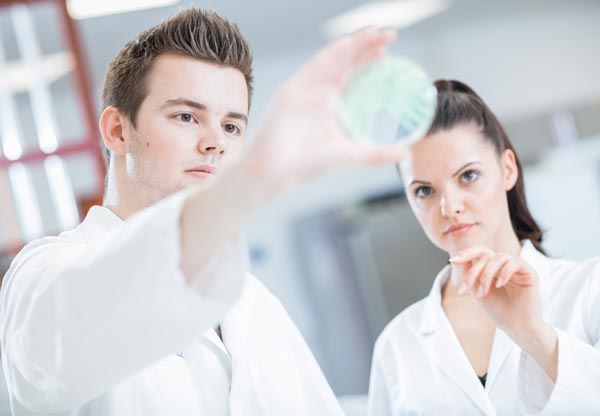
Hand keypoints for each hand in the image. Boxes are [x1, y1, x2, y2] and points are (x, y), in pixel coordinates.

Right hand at [246, 27, 408, 190]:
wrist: (275, 172)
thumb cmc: (305, 164)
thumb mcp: (348, 154)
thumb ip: (375, 154)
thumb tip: (405, 154)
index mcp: (331, 103)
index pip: (353, 74)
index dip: (370, 60)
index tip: (390, 50)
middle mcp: (319, 92)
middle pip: (346, 62)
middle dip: (367, 45)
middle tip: (390, 34)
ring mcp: (305, 89)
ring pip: (332, 59)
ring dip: (353, 44)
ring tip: (374, 33)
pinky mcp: (292, 91)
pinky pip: (314, 67)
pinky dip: (332, 54)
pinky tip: (349, 44)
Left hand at [450, 245, 558, 380]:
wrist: (517, 328)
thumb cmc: (498, 311)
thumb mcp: (477, 291)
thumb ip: (470, 275)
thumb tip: (455, 259)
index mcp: (492, 268)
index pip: (479, 252)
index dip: (466, 253)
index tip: (453, 261)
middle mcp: (504, 265)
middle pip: (486, 254)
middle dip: (473, 271)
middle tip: (467, 289)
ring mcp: (517, 268)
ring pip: (498, 257)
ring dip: (486, 275)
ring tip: (482, 293)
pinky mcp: (530, 273)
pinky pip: (516, 262)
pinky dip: (504, 272)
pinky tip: (499, 284)